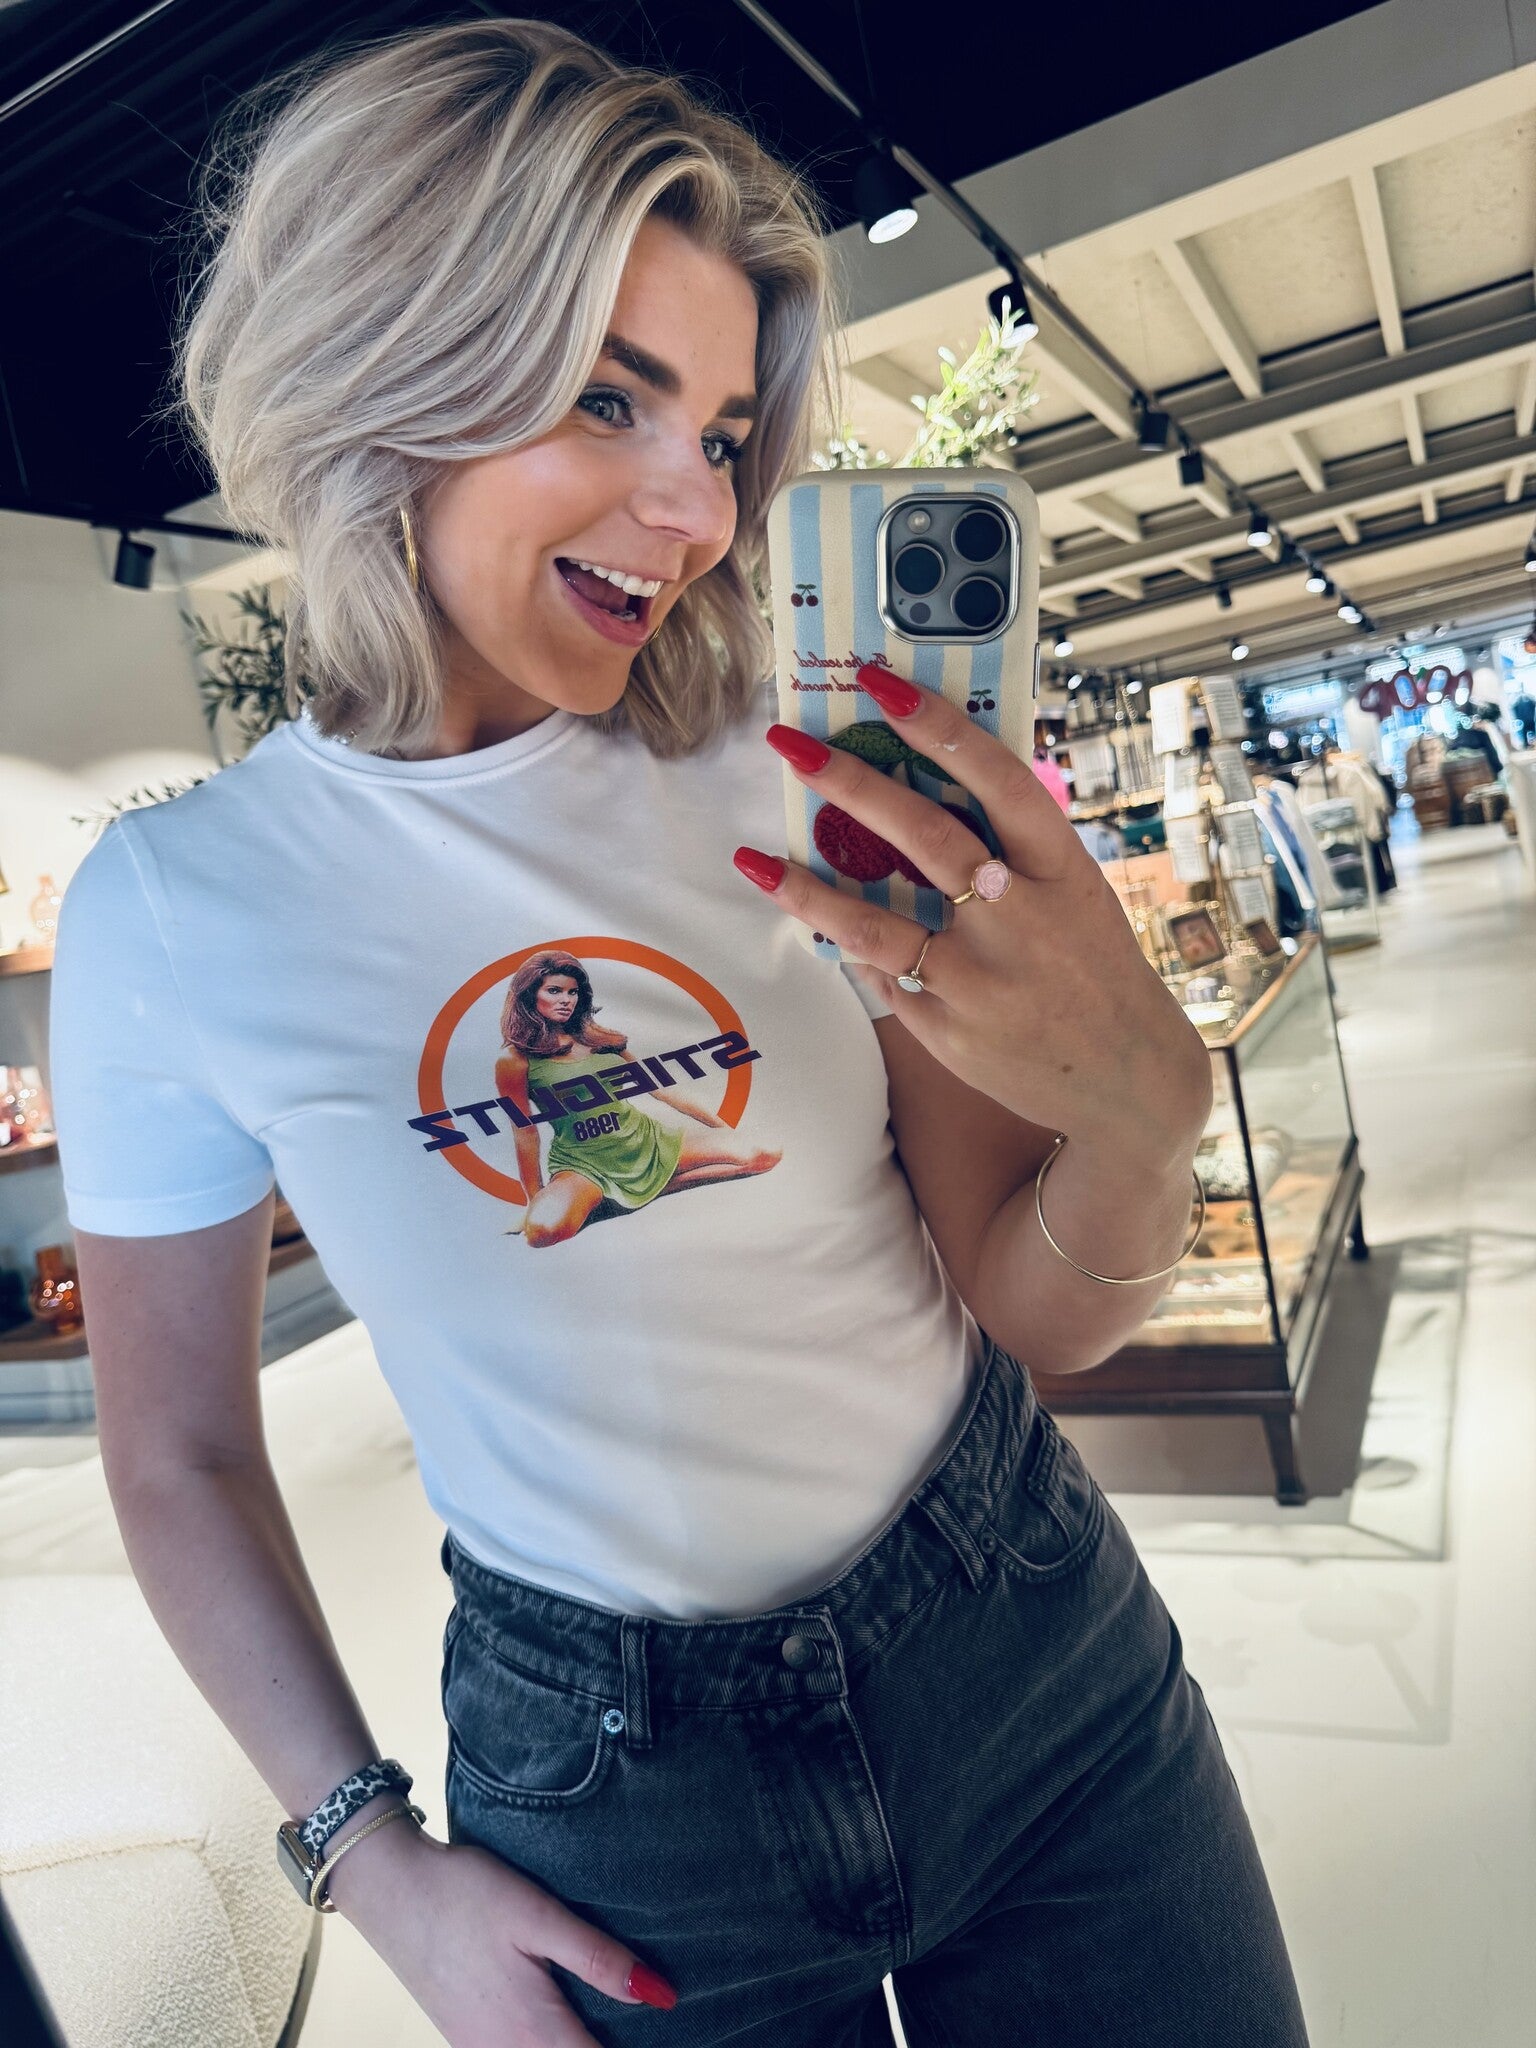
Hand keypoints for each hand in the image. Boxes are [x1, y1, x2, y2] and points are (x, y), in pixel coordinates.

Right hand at [328, 1815, 676, 2043]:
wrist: (390, 1889)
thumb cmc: (465, 1894)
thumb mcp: (538, 1915)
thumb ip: (598, 1960)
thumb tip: (661, 1997)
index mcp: (533, 2032)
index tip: (672, 2031)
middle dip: (602, 2046)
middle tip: (646, 2019)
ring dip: (578, 2045)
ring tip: (611, 2020)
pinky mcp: (466, 2038)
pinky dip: (549, 2044)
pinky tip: (566, 2021)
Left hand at [735, 664, 1210, 1163]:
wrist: (1130, 1077)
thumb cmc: (1091, 966)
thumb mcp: (1075, 895)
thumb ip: (1011, 851)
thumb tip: (919, 792)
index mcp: (1061, 867)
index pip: (998, 777)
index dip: (939, 727)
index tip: (881, 683)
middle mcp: (1022, 917)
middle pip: (925, 836)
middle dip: (851, 784)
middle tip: (789, 743)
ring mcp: (983, 978)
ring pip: (877, 924)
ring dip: (808, 888)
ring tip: (754, 860)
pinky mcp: (953, 1030)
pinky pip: (885, 978)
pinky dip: (850, 948)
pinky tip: (810, 922)